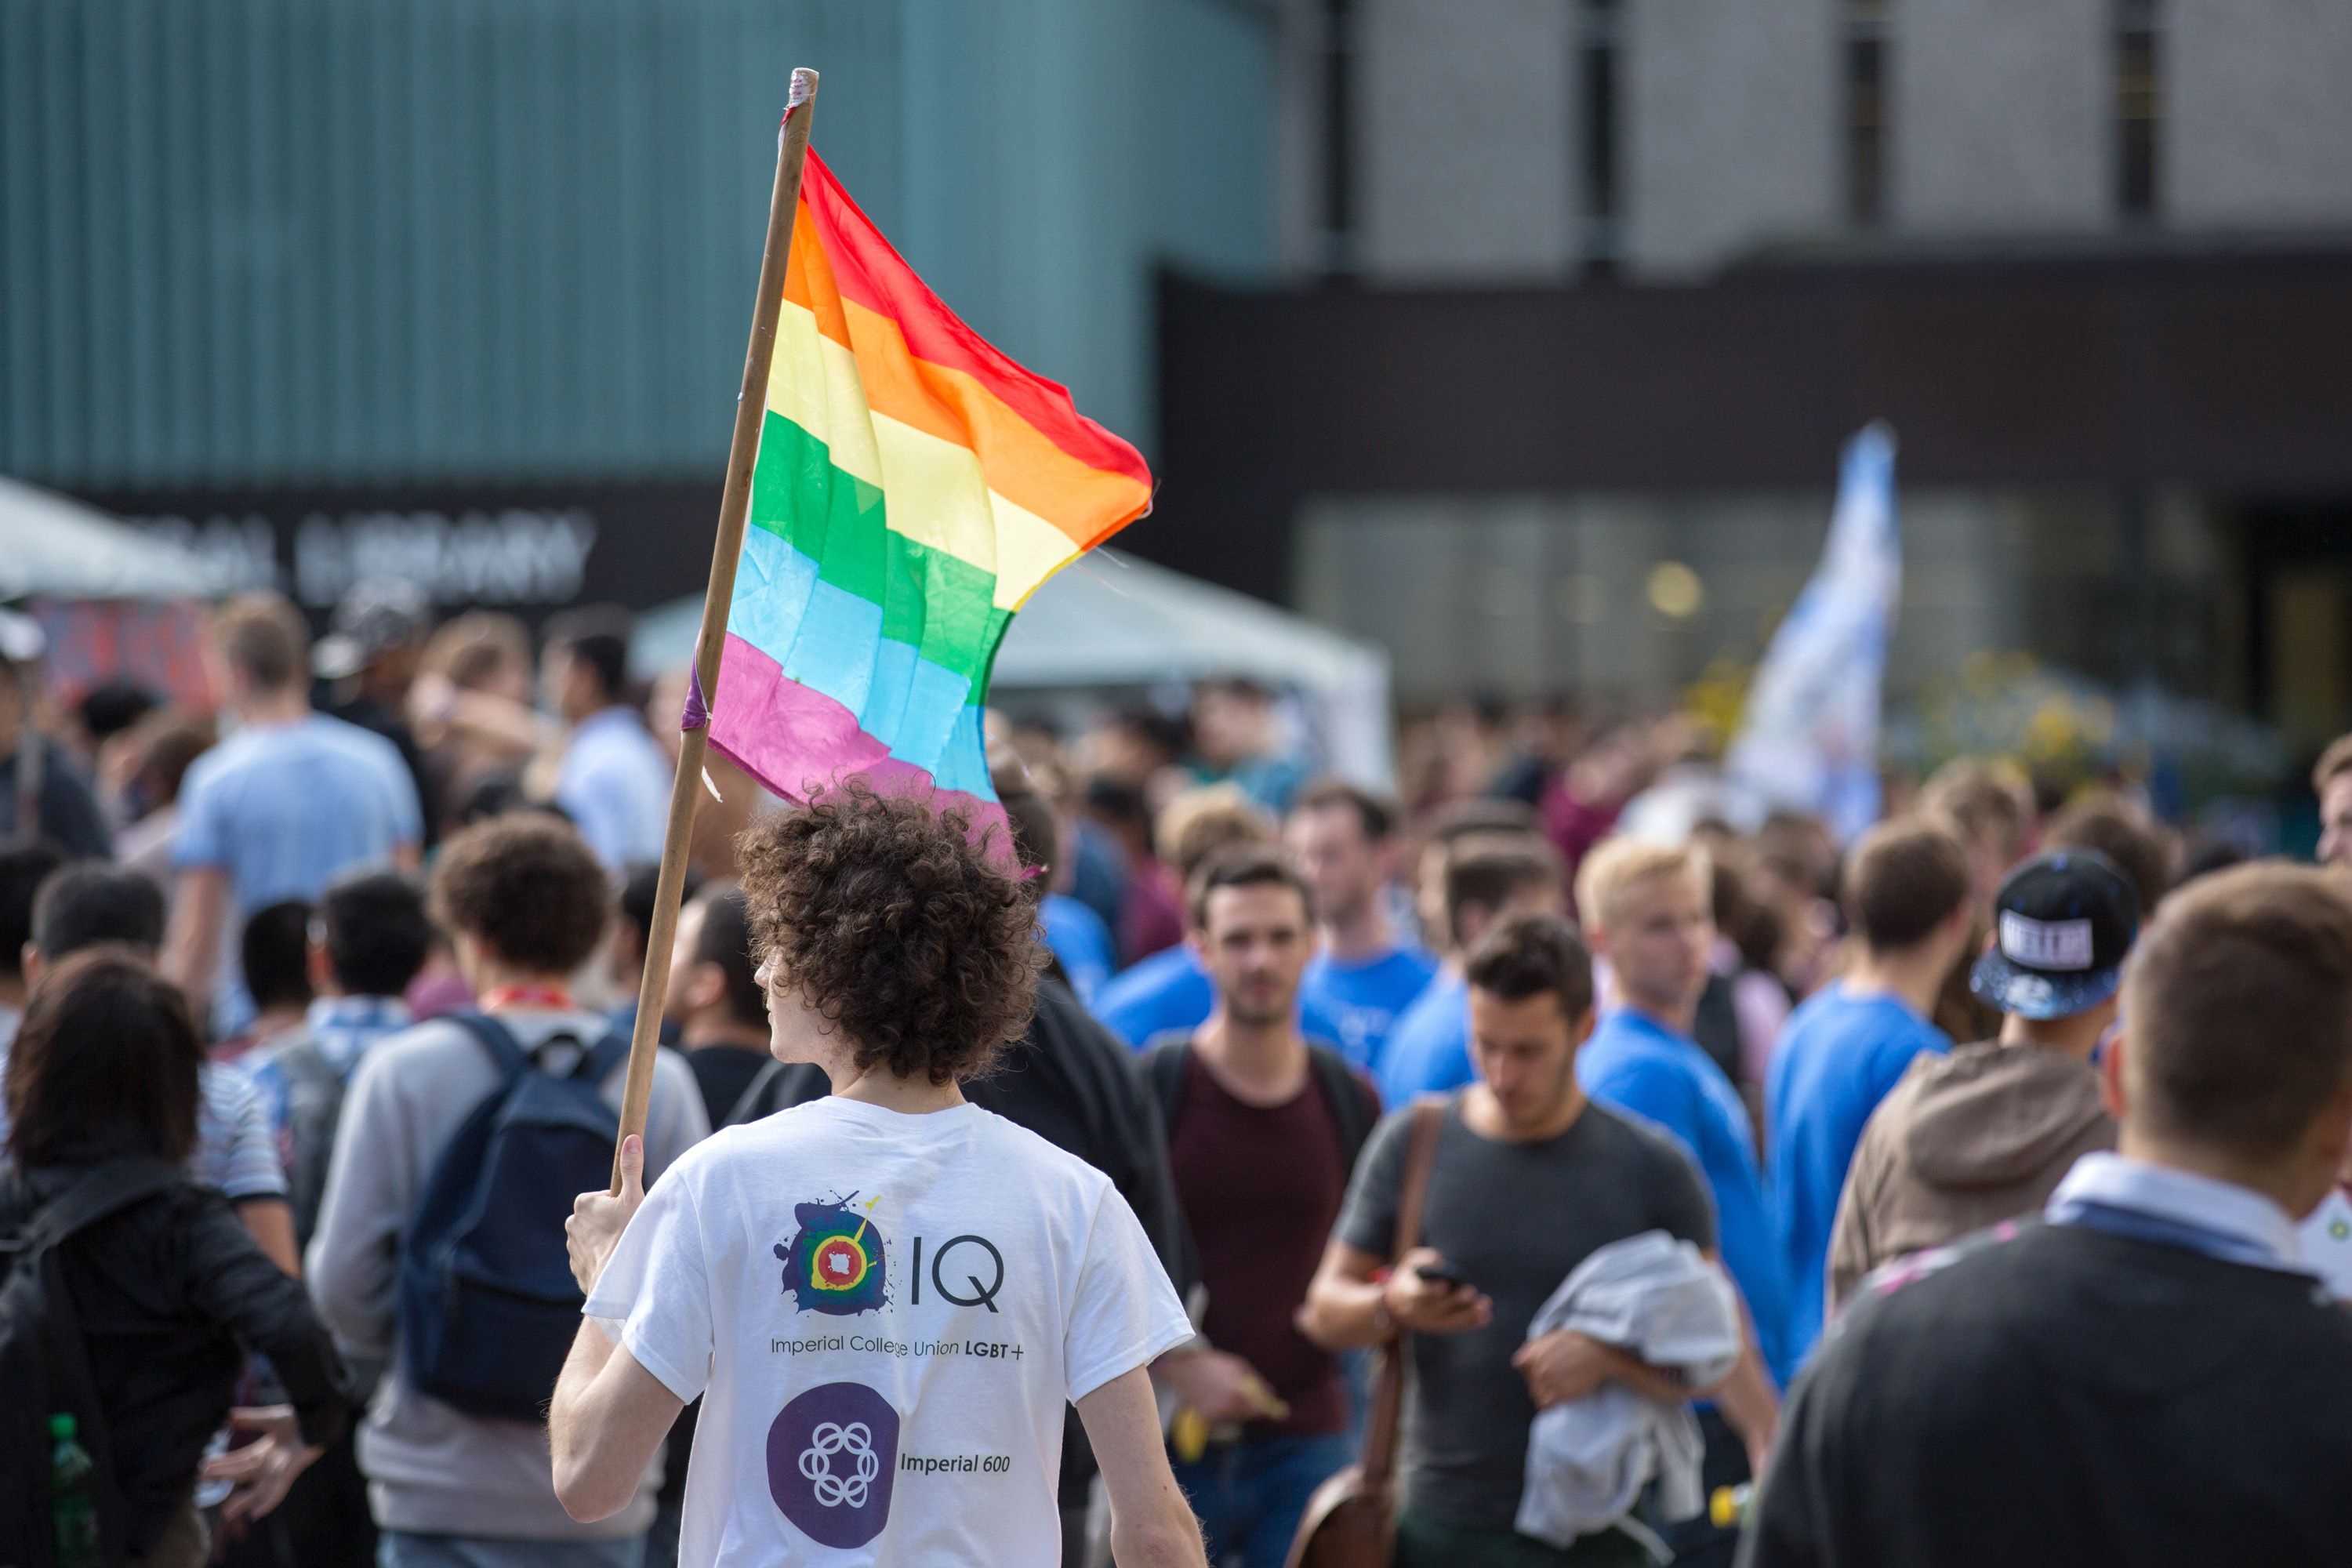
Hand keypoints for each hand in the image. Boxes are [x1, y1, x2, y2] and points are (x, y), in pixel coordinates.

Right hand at [200, 1407, 321, 1522]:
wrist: (318, 1423)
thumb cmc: (298, 1421)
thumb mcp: (272, 1418)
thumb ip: (252, 1418)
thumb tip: (229, 1415)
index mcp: (262, 1452)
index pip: (237, 1461)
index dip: (221, 1464)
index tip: (203, 1468)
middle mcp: (267, 1465)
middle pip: (241, 1474)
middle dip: (223, 1477)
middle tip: (203, 1481)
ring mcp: (277, 1472)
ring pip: (256, 1490)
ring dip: (242, 1502)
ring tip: (227, 1513)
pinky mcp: (288, 1475)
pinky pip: (277, 1493)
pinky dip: (267, 1503)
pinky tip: (256, 1514)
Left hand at [567, 1135, 644, 1295]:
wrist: (616, 1280)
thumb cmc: (627, 1235)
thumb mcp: (634, 1197)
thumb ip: (632, 1167)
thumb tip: (631, 1138)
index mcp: (583, 1204)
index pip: (603, 1198)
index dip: (619, 1205)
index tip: (628, 1215)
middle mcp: (572, 1223)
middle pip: (598, 1217)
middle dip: (611, 1222)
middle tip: (628, 1231)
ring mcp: (572, 1247)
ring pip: (593, 1238)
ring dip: (606, 1241)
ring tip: (622, 1248)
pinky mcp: (575, 1267)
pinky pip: (590, 1257)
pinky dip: (601, 1259)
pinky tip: (615, 1262)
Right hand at [1155, 1347, 1287, 1424]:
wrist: (1182, 1366)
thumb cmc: (1213, 1363)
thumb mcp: (1239, 1366)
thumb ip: (1258, 1382)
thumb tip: (1272, 1395)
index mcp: (1239, 1394)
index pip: (1260, 1410)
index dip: (1266, 1408)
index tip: (1273, 1409)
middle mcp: (1229, 1408)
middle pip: (1247, 1416)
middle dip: (1248, 1407)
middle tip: (1240, 1395)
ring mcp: (1216, 1415)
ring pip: (1233, 1419)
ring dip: (1234, 1410)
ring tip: (1223, 1393)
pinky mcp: (1204, 1419)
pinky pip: (1219, 1419)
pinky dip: (1220, 1412)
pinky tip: (1213, 1399)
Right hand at [1384, 1248, 1491, 1336]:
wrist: (1398, 1304)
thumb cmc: (1411, 1276)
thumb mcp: (1411, 1262)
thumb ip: (1426, 1260)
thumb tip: (1441, 1263)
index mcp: (1407, 1294)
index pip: (1419, 1294)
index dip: (1431, 1290)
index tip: (1445, 1285)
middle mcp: (1418, 1312)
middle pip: (1437, 1309)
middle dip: (1455, 1301)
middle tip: (1470, 1291)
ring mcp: (1429, 1323)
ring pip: (1449, 1321)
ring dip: (1468, 1314)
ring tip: (1485, 1305)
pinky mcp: (1440, 1328)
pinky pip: (1456, 1327)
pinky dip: (1471, 1323)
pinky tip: (1486, 1317)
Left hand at [1512, 1330, 1616, 1408]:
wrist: (1599, 1353)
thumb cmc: (1577, 1343)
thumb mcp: (1551, 1338)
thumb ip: (1531, 1350)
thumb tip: (1515, 1364)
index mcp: (1533, 1355)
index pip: (1523, 1369)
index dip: (1533, 1370)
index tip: (1547, 1369)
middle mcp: (1538, 1370)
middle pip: (1530, 1383)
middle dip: (1539, 1382)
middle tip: (1556, 1379)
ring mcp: (1549, 1383)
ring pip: (1536, 1395)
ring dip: (1544, 1394)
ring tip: (1558, 1388)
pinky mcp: (1560, 1395)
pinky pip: (1545, 1405)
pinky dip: (1548, 1404)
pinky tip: (1558, 1399)